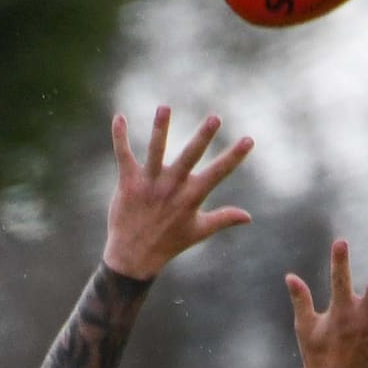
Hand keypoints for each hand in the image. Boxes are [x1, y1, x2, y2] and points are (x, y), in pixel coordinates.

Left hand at [103, 108, 254, 281]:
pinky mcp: (128, 183)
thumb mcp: (198, 231)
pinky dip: (120, 137)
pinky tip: (119, 117)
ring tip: (165, 108)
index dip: (234, 157)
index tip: (248, 140)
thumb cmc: (168, 244)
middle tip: (215, 118)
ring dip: (160, 129)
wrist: (133, 259)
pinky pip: (123, 155)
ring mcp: (149, 184)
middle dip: (202, 138)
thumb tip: (248, 217)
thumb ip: (223, 218)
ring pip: (155, 151)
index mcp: (191, 197)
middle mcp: (171, 187)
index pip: (217, 174)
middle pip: (189, 158)